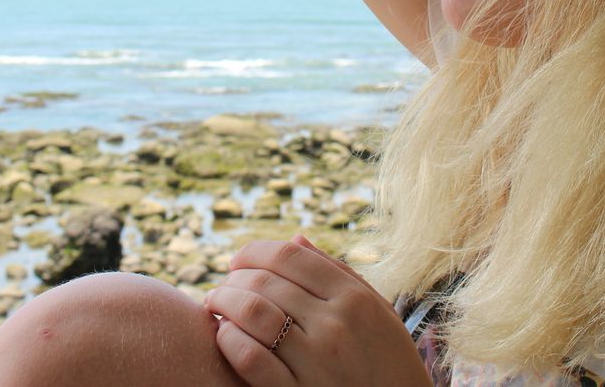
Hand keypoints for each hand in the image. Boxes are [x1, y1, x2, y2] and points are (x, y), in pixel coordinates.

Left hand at [205, 235, 430, 385]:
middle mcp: (336, 325)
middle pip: (265, 281)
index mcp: (355, 299)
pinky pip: (249, 357)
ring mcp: (317, 362)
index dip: (253, 252)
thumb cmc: (387, 365)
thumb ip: (339, 274)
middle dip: (233, 279)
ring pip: (252, 312)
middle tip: (222, 287)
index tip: (238, 262)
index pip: (289, 255)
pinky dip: (229, 339)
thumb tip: (296, 239)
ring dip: (224, 303)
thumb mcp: (378, 315)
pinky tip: (225, 336)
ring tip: (216, 306)